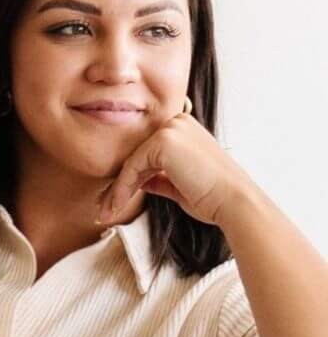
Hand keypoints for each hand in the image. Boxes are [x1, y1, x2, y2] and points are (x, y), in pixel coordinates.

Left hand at [95, 99, 257, 230]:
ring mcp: (171, 128)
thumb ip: (157, 178)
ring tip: (105, 213)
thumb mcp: (178, 184)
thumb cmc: (212, 197)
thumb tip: (138, 182)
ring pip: (132, 162)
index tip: (113, 201)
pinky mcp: (164, 140)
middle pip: (137, 156)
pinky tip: (116, 206)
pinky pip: (133, 167)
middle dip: (118, 185)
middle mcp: (177, 122)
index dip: (130, 178)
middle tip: (103, 209)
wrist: (233, 201)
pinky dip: (122, 188)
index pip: (147, 153)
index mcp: (184, 129)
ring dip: (117, 190)